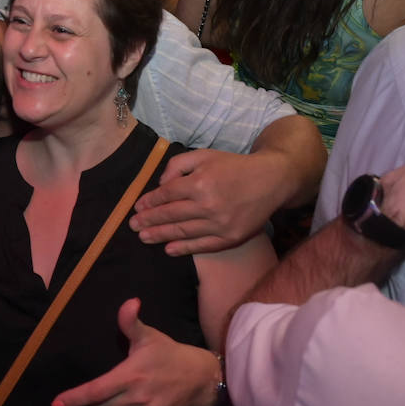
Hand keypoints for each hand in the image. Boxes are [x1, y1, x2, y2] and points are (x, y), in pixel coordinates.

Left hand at [51, 298, 219, 405]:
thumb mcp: (149, 336)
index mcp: (130, 375)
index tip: (56, 403)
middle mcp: (136, 397)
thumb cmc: (170, 354)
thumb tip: (130, 301)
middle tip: (104, 390)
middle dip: (97, 401)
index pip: (95, 391)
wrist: (202, 378)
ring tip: (118, 398)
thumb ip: (131, 322)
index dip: (74, 398)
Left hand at [130, 148, 284, 254]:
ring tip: (144, 237)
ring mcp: (220, 224)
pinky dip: (184, 249)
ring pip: (183, 232)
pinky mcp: (231, 238)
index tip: (137, 207)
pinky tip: (169, 250)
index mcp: (200, 182)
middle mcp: (208, 205)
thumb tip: (161, 185)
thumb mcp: (204, 155)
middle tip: (133, 225)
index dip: (150, 202)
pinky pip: (203, 246)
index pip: (167, 195)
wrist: (271, 181)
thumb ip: (178, 165)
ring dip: (160, 235)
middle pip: (171, 215)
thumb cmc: (234, 166)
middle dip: (149, 221)